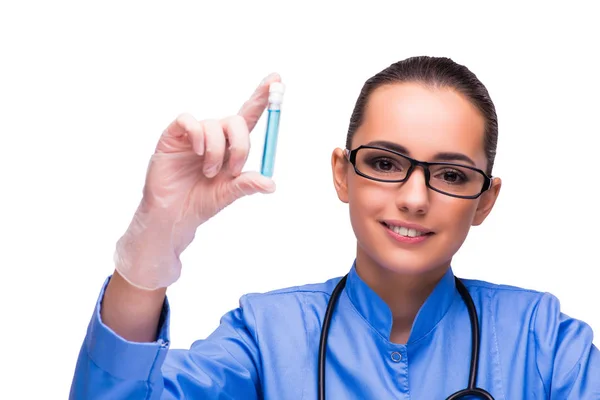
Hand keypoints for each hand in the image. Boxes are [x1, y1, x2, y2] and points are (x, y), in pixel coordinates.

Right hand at [114, 73, 280, 289]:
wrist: (173, 216)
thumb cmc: (200, 202)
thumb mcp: (229, 194)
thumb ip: (247, 185)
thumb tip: (271, 184)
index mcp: (231, 146)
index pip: (250, 116)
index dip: (262, 97)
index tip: (277, 78)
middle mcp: (215, 136)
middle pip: (236, 120)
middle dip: (241, 144)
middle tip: (235, 169)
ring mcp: (193, 135)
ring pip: (214, 125)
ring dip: (216, 151)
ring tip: (209, 173)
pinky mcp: (173, 136)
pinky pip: (189, 121)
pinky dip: (197, 135)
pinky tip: (197, 152)